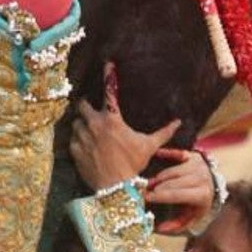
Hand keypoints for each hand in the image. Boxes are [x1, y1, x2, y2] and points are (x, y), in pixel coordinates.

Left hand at [70, 62, 180, 190]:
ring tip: (89, 131)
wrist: (115, 188)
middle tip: (91, 111)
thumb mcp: (148, 147)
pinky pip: (72, 139)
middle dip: (85, 106)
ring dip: (81, 124)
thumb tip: (179, 122)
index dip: (108, 75)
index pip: (110, 91)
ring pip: (75, 123)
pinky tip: (85, 146)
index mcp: (112, 120)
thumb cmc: (133, 165)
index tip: (108, 63)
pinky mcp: (74, 150)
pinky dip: (77, 140)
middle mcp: (95, 125)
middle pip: (82, 105)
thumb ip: (163, 133)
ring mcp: (82, 137)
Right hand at [147, 148, 214, 233]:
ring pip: (173, 170)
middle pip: (173, 182)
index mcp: (202, 195)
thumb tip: (158, 229)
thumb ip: (176, 225)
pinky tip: (156, 154)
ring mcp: (198, 166)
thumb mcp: (191, 217)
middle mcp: (202, 178)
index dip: (160, 196)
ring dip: (159, 177)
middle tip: (143, 191)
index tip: (146, 198)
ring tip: (149, 183)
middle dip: (157, 187)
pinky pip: (178, 153)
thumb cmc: (197, 204)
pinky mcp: (194, 156)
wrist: (212, 186)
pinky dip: (167, 153)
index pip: (177, 195)